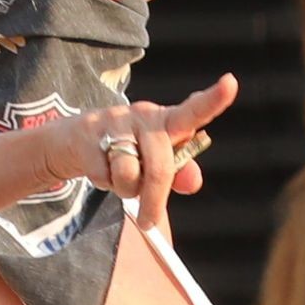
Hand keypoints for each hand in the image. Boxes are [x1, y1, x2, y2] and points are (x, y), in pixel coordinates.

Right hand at [35, 73, 237, 232]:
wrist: (73, 141)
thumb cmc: (126, 151)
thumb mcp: (155, 162)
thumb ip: (179, 172)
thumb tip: (194, 181)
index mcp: (165, 121)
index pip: (193, 111)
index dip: (213, 99)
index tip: (230, 83)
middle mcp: (143, 115)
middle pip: (159, 166)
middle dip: (154, 200)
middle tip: (149, 221)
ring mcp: (115, 121)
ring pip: (128, 174)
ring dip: (124, 189)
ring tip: (120, 179)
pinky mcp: (88, 133)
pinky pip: (103, 176)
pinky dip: (103, 183)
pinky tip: (101, 169)